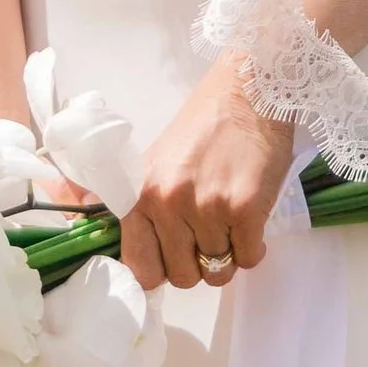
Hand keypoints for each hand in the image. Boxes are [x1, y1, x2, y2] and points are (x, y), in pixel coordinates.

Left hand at [121, 52, 296, 292]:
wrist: (249, 89)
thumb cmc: (204, 126)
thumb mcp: (156, 162)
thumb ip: (141, 206)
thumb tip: (113, 241)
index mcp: (140, 194)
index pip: (140, 268)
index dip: (161, 268)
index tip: (175, 255)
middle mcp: (168, 203)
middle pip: (183, 277)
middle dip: (198, 263)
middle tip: (209, 231)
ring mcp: (208, 207)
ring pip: (218, 272)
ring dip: (228, 254)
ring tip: (231, 220)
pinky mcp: (246, 208)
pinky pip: (250, 258)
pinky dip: (254, 246)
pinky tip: (251, 218)